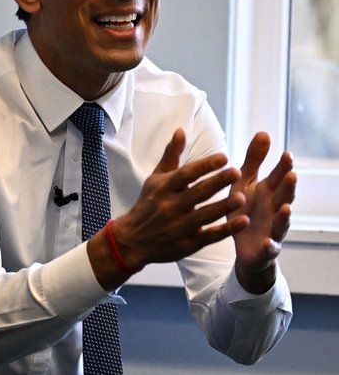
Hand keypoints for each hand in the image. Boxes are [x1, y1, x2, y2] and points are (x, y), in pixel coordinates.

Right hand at [90, 129, 247, 289]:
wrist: (133, 240)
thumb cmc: (148, 204)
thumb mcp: (155, 179)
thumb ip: (171, 155)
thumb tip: (181, 130)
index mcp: (163, 188)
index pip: (185, 175)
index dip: (204, 165)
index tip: (223, 157)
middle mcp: (171, 206)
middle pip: (197, 193)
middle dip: (218, 182)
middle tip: (237, 172)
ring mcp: (180, 227)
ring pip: (205, 215)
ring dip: (224, 206)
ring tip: (241, 196)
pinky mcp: (188, 244)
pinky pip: (210, 236)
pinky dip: (227, 230)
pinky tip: (243, 221)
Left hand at [230, 132, 296, 292]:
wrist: (243, 246)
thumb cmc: (245, 209)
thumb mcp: (244, 183)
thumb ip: (254, 160)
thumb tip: (264, 132)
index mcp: (268, 192)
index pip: (278, 177)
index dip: (283, 167)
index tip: (286, 154)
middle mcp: (274, 210)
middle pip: (284, 198)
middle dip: (288, 187)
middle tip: (291, 175)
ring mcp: (272, 229)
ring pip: (282, 223)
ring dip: (285, 216)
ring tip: (286, 208)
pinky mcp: (265, 249)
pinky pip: (270, 248)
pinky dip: (270, 246)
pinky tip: (268, 242)